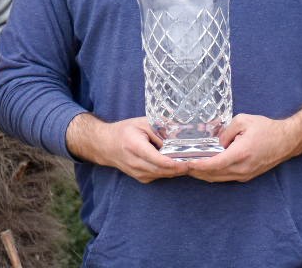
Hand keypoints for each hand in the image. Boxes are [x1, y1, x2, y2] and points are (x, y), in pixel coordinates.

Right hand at [67, 114, 189, 183]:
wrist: (105, 145)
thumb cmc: (125, 131)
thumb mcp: (142, 123)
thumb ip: (161, 129)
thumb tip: (181, 134)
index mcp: (136, 147)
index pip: (160, 161)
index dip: (176, 163)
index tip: (190, 160)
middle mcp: (136, 163)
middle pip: (164, 170)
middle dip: (180, 167)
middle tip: (196, 161)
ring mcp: (137, 173)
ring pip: (163, 175)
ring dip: (176, 171)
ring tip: (190, 162)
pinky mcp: (140, 178)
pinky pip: (159, 176)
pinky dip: (169, 172)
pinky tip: (177, 164)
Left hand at [185, 113, 299, 182]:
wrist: (286, 141)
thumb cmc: (266, 128)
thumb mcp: (243, 121)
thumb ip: (225, 131)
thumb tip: (215, 142)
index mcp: (241, 153)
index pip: (215, 164)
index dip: (198, 165)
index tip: (185, 163)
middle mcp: (242, 168)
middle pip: (213, 174)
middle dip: (196, 171)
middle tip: (180, 165)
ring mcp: (245, 174)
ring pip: (218, 178)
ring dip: (203, 174)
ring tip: (188, 167)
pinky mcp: (246, 176)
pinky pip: (225, 177)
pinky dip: (213, 174)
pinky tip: (204, 168)